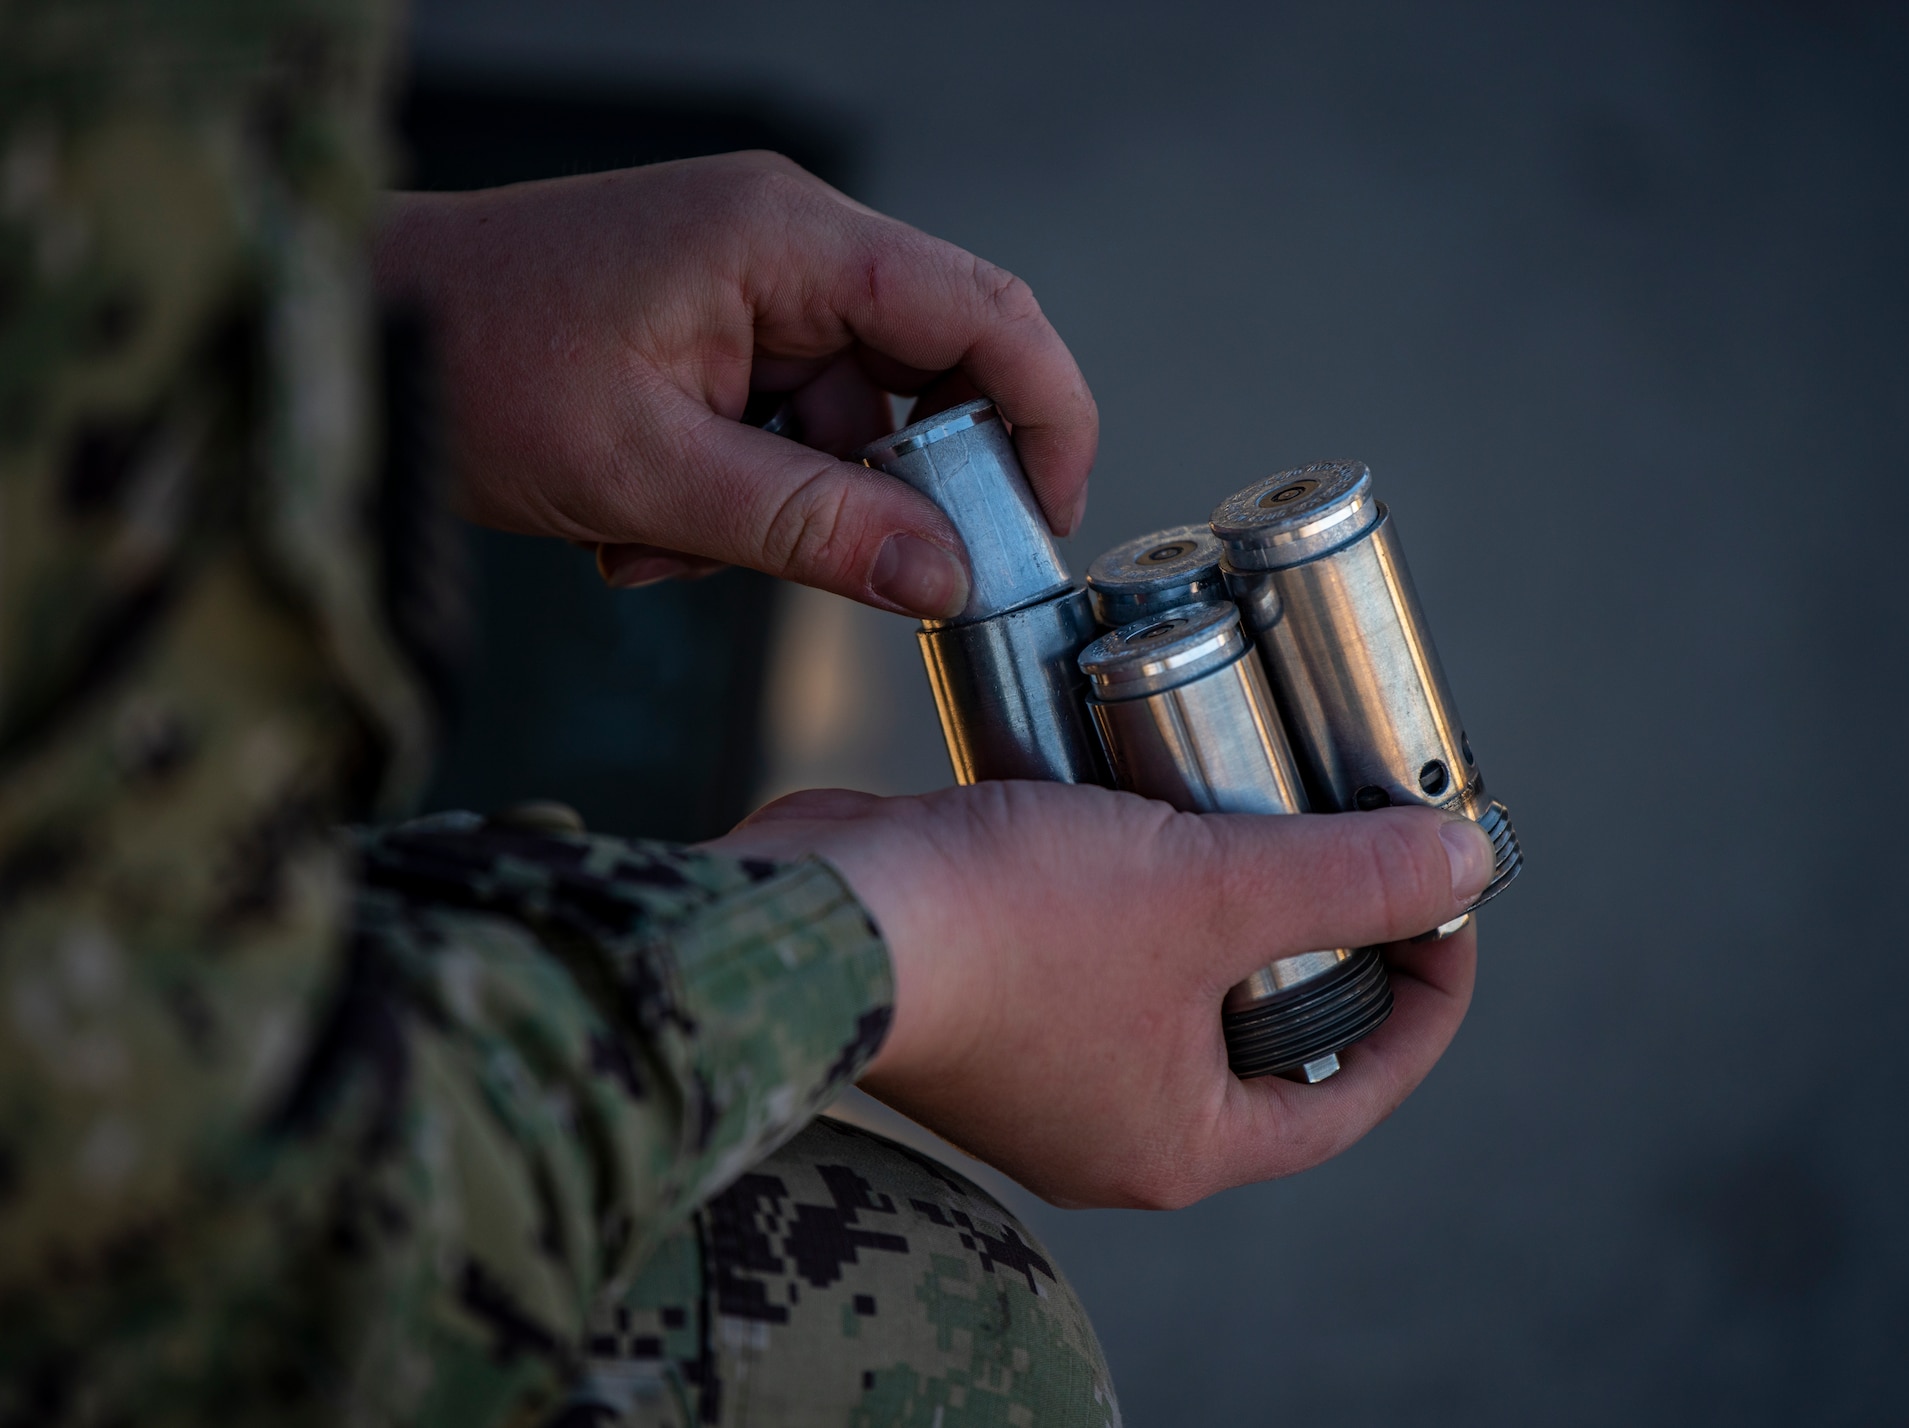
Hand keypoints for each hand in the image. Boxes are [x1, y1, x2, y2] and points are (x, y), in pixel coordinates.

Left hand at [374, 151, 1097, 618]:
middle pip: (927, 371)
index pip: (984, 312)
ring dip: (786, 508)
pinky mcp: (716, 324)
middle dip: (891, 488)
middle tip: (859, 568)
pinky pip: (781, 424)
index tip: (1043, 522)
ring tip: (670, 543)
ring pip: (846, 419)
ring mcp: (751, 282)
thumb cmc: (475, 360)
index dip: (1043, 417)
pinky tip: (647, 522)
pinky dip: (738, 492)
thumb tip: (944, 579)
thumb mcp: (650, 472)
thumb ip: (811, 527)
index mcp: (789, 239)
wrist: (358, 330)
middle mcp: (788, 243)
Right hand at [702, 782, 1492, 1209]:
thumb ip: (1345, 880)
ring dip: (1222, 893)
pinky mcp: (986, 992)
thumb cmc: (1008, 933)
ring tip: (1259, 793)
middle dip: (1321, 934)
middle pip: (1266, 1033)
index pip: (1353, 1095)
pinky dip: (1135, 877)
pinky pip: (1097, 941)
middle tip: (1357, 836)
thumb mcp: (1206, 894)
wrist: (820, 911)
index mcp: (1179, 1140)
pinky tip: (1147, 789)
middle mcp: (1110, 1120)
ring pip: (1175, 978)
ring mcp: (1042, 1061)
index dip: (1425, 1001)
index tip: (1447, 902)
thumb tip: (1466, 866)